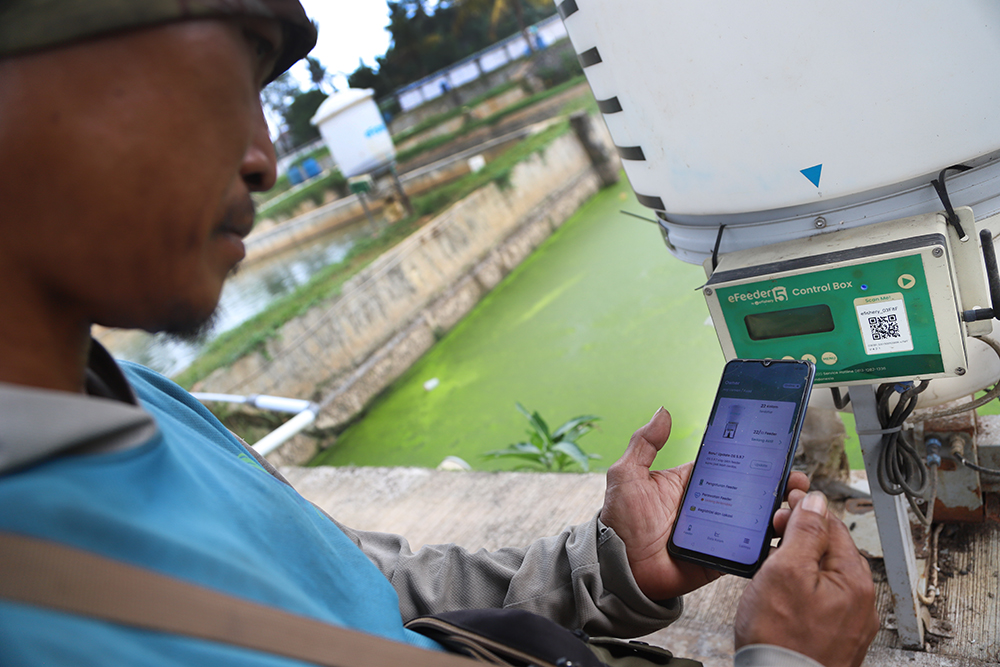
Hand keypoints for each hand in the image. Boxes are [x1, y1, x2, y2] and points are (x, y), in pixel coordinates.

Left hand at [600, 407, 808, 599]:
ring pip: (758, 519)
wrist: (618, 568)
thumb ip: (645, 443)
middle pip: (752, 491)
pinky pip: (751, 550)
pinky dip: (770, 544)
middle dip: (778, 484)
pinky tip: (784, 534)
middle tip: (796, 480)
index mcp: (692, 481)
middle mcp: (710, 504)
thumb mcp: (628, 475)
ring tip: (795, 505)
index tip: (777, 449)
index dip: (754, 457)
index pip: (730, 463)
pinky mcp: (722, 557)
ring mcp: (719, 531)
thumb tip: (663, 411)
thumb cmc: (620, 521)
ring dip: (780, 511)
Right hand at [735, 491, 879, 666]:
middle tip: (772, 534)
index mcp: (854, 580)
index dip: (804, 511)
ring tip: (772, 568)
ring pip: (823, 579)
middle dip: (801, 538)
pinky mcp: (833, 641)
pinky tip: (781, 599)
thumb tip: (815, 502)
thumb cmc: (780, 639)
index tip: (784, 504)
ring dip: (799, 566)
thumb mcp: (785, 570)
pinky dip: (801, 592)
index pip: (832, 526)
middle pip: (829, 552)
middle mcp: (859, 603)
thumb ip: (803, 532)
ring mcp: (848, 625)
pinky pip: (819, 603)